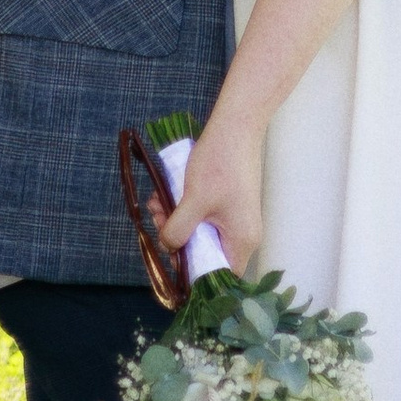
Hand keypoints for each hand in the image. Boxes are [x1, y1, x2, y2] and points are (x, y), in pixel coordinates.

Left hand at [160, 108, 266, 279]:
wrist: (236, 125)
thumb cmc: (220, 164)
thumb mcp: (194, 201)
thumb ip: (178, 230)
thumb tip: (167, 247)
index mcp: (241, 241)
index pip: (219, 275)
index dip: (194, 273)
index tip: (171, 259)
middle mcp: (243, 233)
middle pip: (207, 254)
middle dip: (178, 240)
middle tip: (157, 222)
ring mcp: (237, 217)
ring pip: (202, 233)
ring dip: (178, 222)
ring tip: (157, 204)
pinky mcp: (230, 202)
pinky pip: (205, 217)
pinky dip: (186, 210)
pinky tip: (167, 196)